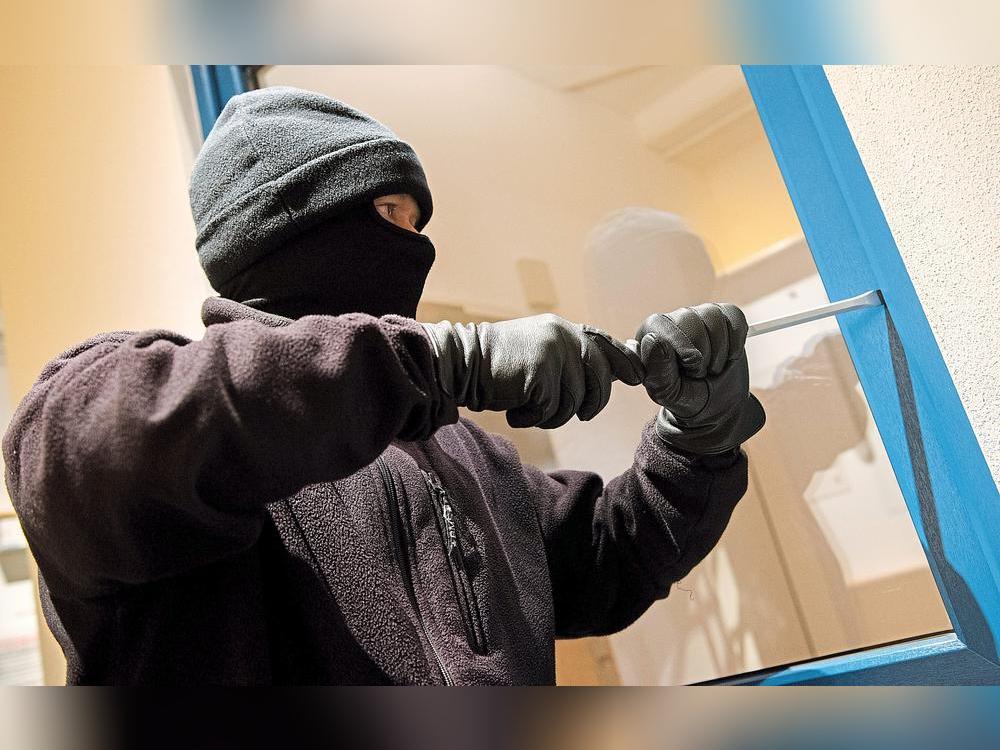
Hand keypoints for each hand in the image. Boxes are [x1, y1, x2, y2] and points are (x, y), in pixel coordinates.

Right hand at [422, 314, 644, 428]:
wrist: (461, 363)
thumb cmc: (499, 367)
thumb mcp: (540, 355)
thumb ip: (571, 359)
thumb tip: (613, 371)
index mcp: (564, 329)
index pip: (605, 344)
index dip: (624, 363)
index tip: (637, 378)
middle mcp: (562, 335)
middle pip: (599, 379)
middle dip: (590, 404)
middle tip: (577, 414)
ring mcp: (553, 352)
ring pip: (574, 401)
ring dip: (551, 415)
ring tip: (527, 405)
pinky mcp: (541, 372)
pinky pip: (551, 409)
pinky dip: (532, 418)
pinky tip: (515, 408)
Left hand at [635, 303, 764, 454]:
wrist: (717, 404)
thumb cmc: (685, 396)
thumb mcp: (668, 393)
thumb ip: (657, 370)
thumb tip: (654, 339)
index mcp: (649, 336)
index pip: (661, 328)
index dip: (681, 349)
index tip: (690, 369)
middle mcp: (671, 321)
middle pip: (690, 320)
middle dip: (701, 355)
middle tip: (699, 373)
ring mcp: (696, 315)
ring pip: (712, 316)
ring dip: (719, 351)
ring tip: (712, 366)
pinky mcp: (722, 315)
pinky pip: (734, 318)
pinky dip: (735, 342)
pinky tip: (728, 355)